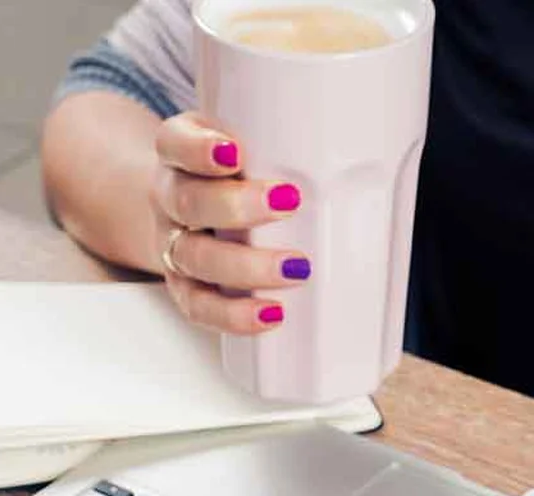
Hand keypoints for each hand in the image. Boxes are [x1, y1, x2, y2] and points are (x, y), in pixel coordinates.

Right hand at [152, 112, 309, 333]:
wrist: (187, 210)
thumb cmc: (234, 176)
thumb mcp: (249, 144)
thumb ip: (281, 145)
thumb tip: (363, 160)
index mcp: (180, 154)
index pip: (175, 142)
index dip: (198, 149)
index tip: (233, 153)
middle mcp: (170, 198)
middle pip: (189, 202)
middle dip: (238, 206)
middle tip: (288, 202)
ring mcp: (173, 245)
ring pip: (196, 258)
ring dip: (246, 267)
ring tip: (295, 269)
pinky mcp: (184, 287)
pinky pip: (200, 306)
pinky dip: (234, 315)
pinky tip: (271, 314)